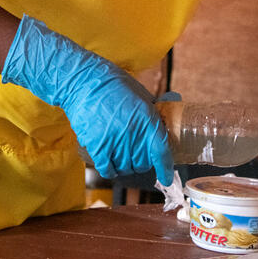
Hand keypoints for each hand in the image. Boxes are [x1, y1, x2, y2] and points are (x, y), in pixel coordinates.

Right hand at [1, 15, 173, 184]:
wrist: (84, 82)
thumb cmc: (113, 84)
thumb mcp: (141, 93)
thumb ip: (155, 108)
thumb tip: (172, 106)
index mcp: (148, 119)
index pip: (161, 151)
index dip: (165, 168)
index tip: (166, 176)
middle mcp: (133, 132)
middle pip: (143, 163)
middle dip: (142, 162)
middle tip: (138, 155)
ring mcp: (114, 140)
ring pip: (125, 168)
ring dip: (126, 166)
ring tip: (123, 157)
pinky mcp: (97, 145)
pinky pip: (107, 169)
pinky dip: (110, 170)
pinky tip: (111, 166)